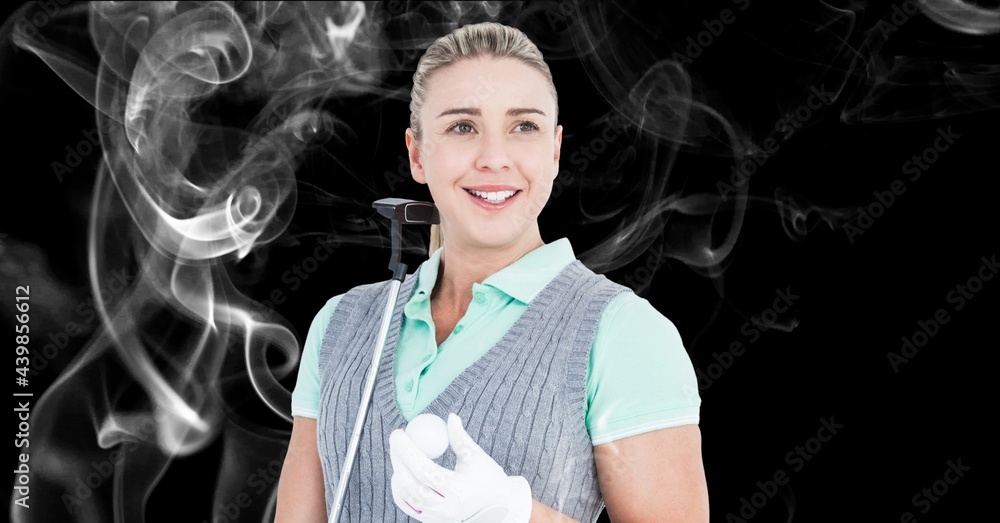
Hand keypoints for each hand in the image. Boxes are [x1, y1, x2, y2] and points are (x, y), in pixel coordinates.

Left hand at [389, 413, 532, 522]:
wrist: (496, 508)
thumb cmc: (488, 479)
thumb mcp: (478, 458)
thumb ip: (460, 439)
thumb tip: (450, 418)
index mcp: (458, 490)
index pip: (424, 470)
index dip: (408, 451)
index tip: (399, 433)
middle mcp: (445, 507)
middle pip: (411, 483)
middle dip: (398, 458)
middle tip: (396, 439)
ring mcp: (436, 516)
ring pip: (406, 496)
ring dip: (397, 472)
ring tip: (400, 454)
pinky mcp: (430, 521)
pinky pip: (407, 506)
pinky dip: (399, 489)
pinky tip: (401, 474)